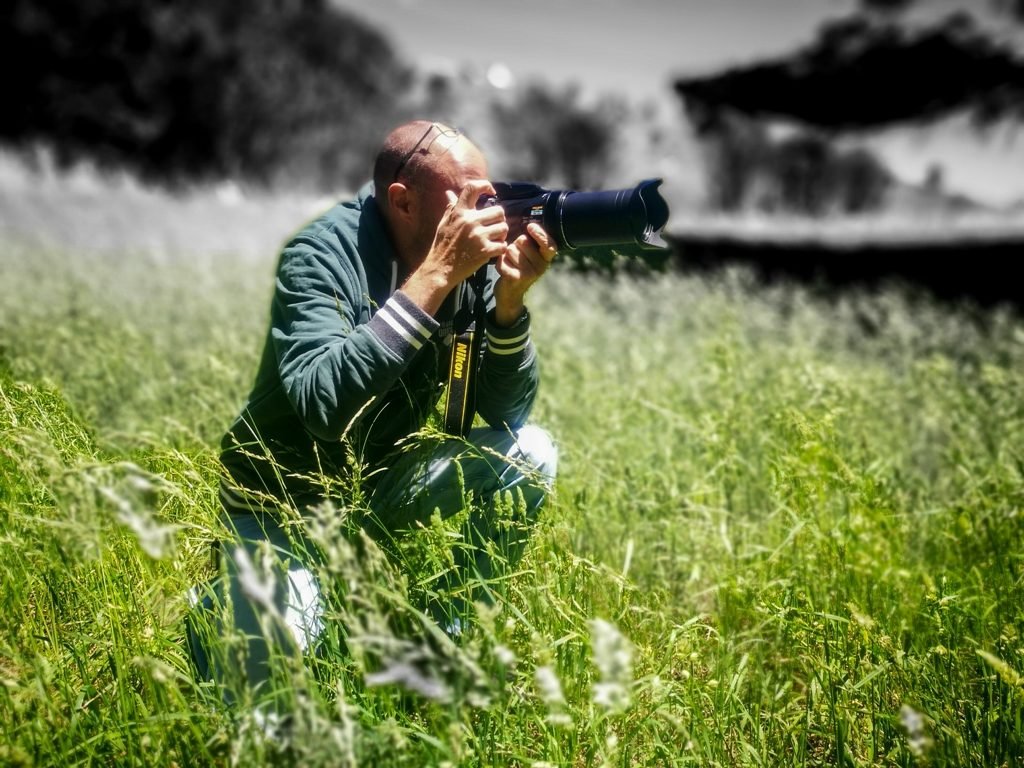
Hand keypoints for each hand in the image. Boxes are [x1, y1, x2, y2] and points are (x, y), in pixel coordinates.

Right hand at [403, 180, 508, 314]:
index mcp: (459, 212)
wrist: (440, 269)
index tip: (491, 191)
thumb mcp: (444, 224)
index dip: (485, 186)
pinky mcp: (485, 251)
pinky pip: (503, 245)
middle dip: (498, 220)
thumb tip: (450, 193)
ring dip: (501, 235)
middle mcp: (470, 221)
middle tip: (493, 227)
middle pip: (499, 211)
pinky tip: (493, 251)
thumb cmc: (442, 245)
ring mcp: (479, 236)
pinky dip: (500, 249)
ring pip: (504, 228)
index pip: (473, 188)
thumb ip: (451, 208)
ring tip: (493, 239)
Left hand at [493, 222, 557, 326]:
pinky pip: (503, 260)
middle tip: (517, 256)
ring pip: (511, 249)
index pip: (549, 244)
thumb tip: (528, 222)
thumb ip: (531, 242)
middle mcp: (541, 266)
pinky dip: (500, 263)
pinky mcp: (516, 278)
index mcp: (546, 259)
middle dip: (516, 245)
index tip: (530, 227)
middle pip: (523, 241)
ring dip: (506, 255)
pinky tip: (504, 270)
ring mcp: (529, 273)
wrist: (510, 294)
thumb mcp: (530, 256)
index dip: (540, 234)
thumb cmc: (519, 268)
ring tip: (511, 264)